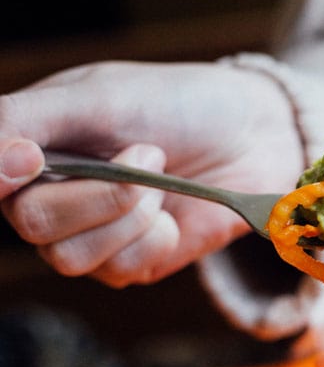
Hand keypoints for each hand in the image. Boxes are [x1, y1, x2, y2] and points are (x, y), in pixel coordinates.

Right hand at [0, 60, 303, 286]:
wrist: (256, 134)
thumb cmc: (178, 103)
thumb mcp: (101, 95)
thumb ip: (29, 118)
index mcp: (30, 146)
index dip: (4, 179)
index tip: (32, 162)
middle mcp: (51, 196)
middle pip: (34, 226)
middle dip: (102, 194)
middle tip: (149, 153)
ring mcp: (91, 235)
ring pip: (73, 259)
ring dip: (130, 217)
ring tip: (163, 180)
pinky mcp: (134, 262)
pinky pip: (123, 270)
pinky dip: (155, 239)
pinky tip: (174, 213)